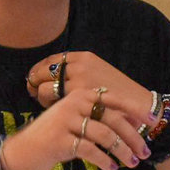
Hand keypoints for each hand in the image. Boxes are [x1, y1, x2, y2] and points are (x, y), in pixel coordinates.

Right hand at [1, 85, 150, 169]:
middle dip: (133, 136)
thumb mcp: (76, 121)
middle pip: (113, 119)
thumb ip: (99, 117)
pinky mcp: (60, 139)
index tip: (152, 121)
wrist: (22, 151)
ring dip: (122, 151)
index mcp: (80, 95)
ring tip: (132, 163)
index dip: (134, 110)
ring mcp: (66, 120)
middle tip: (145, 151)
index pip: (114, 100)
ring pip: (105, 135)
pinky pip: (90, 150)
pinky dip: (104, 161)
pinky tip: (112, 169)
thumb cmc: (55, 137)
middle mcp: (74, 103)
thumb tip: (132, 123)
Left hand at [27, 50, 157, 121]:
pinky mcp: (76, 99)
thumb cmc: (119, 93)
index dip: (39, 69)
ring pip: (43, 88)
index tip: (34, 78)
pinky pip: (51, 103)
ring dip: (39, 96)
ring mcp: (76, 82)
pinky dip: (48, 107)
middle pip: (43, 72)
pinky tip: (54, 112)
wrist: (138, 105)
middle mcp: (78, 66)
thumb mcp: (99, 73)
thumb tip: (54, 76)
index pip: (51, 60)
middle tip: (31, 91)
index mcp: (83, 57)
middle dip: (33, 82)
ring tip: (43, 104)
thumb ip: (79, 72)